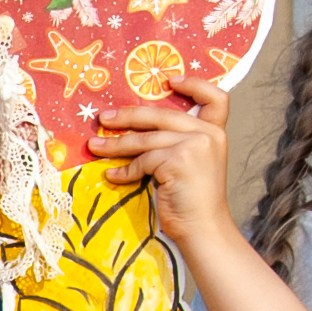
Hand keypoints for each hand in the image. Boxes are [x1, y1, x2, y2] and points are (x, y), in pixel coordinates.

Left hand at [87, 71, 234, 248]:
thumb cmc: (192, 202)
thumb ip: (178, 143)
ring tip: (95, 147)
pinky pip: (143, 160)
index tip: (169, 81)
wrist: (203, 229)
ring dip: (116, 144)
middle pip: (162, 116)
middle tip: (104, 119)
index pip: (216, 98)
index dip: (194, 84)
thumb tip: (137, 129)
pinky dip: (125, 170)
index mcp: (215, 132)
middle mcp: (208, 134)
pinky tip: (114, 176)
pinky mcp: (178, 160)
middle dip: (129, 116)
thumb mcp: (192, 164)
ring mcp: (195, 145)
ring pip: (146, 139)